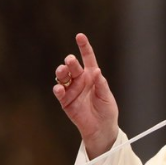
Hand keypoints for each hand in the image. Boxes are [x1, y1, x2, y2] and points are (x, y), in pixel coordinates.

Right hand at [53, 33, 118, 158]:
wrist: (101, 128)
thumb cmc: (107, 110)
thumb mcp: (107, 96)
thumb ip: (101, 84)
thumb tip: (96, 71)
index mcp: (92, 75)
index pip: (88, 58)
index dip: (84, 47)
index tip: (80, 36)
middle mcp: (81, 80)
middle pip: (73, 67)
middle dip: (70, 62)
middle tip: (70, 60)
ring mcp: (72, 90)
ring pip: (64, 77)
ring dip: (61, 72)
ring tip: (62, 71)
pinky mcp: (66, 101)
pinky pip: (60, 92)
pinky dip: (58, 89)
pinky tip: (60, 87)